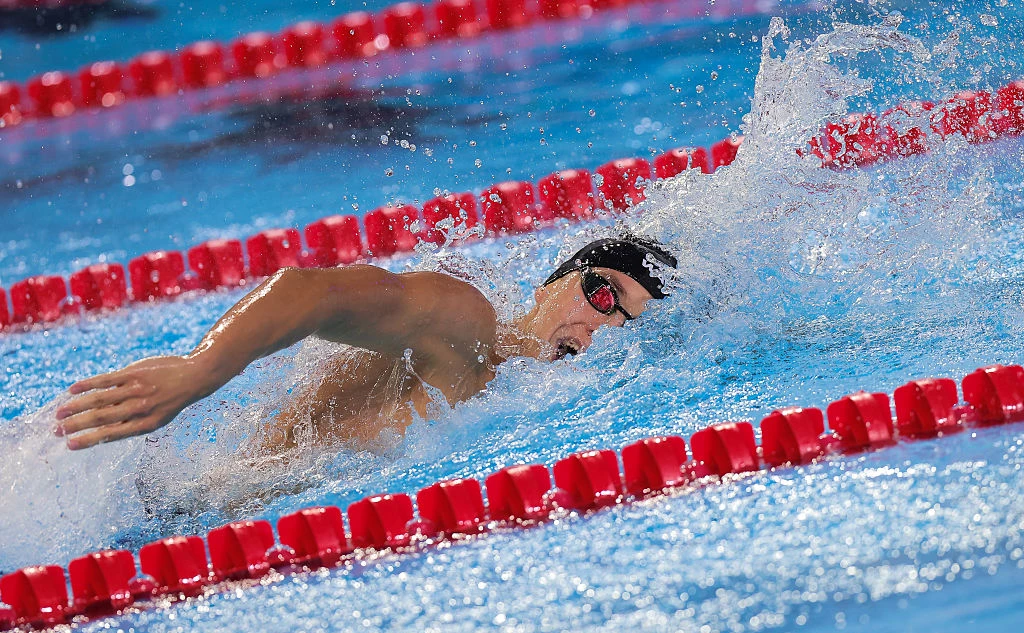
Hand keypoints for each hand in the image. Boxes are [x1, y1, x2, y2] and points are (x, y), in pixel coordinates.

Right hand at [54, 355, 210, 449]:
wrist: (194, 376)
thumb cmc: (172, 399)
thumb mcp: (157, 416)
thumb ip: (132, 421)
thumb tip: (103, 428)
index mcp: (146, 424)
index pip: (112, 434)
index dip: (89, 440)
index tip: (70, 445)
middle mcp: (140, 409)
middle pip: (102, 419)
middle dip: (77, 426)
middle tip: (57, 431)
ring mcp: (137, 390)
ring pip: (100, 400)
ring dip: (76, 407)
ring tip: (59, 413)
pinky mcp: (134, 374)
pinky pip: (106, 380)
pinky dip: (88, 385)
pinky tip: (72, 390)